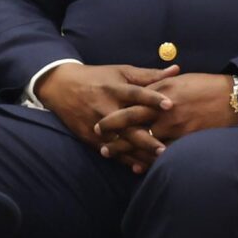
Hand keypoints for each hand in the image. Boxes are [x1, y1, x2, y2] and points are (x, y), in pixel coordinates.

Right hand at [40, 63, 177, 173]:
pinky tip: (139, 167)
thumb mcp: (120, 72)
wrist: (61, 86)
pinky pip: (110, 150)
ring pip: (120, 143)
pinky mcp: (90, 137)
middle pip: (127, 125)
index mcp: (114, 89)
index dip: (152, 98)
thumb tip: (177, 70)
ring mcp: (96, 125)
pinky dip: (124, 159)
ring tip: (158, 162)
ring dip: (138, 153)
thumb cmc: (97, 78)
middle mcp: (105, 108)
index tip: (170, 104)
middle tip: (165, 149)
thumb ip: (149, 74)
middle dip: (145, 139)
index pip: (135, 93)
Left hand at [97, 73, 237, 166]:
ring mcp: (177, 127)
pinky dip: (149, 161)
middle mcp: (165, 111)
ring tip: (114, 159)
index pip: (130, 107)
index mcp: (160, 93)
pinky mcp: (188, 139)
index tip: (99, 126)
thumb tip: (139, 91)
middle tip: (101, 147)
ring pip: (146, 143)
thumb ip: (156, 87)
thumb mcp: (177, 81)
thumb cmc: (205, 85)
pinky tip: (137, 167)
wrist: (235, 97)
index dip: (113, 119)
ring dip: (128, 152)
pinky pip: (164, 153)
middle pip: (133, 127)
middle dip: (115, 139)